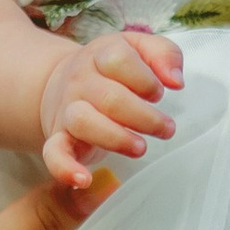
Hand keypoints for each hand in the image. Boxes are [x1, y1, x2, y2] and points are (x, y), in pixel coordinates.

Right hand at [37, 24, 184, 191]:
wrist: (59, 83)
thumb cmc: (110, 70)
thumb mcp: (138, 49)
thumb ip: (164, 54)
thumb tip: (176, 81)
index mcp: (100, 55)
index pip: (119, 59)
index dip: (145, 79)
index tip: (158, 94)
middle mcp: (80, 80)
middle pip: (110, 97)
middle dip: (145, 117)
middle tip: (165, 128)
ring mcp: (67, 110)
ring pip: (83, 121)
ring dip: (117, 138)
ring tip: (140, 148)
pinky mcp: (59, 137)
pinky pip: (53, 153)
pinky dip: (65, 168)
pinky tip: (83, 180)